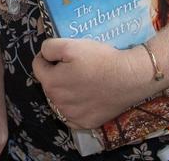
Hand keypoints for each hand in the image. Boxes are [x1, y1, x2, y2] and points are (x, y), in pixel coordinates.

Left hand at [32, 38, 149, 129]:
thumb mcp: (71, 45)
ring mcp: (72, 116)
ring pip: (60, 99)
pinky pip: (72, 115)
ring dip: (65, 90)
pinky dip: (75, 106)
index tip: (63, 54)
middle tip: (76, 66)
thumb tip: (44, 54)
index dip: (49, 57)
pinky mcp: (86, 124)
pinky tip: (87, 97)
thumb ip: (49, 47)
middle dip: (56, 73)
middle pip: (49, 83)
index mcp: (51, 83)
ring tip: (83, 81)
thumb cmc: (100, 59)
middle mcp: (57, 103)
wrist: (130, 77)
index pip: (38, 66)